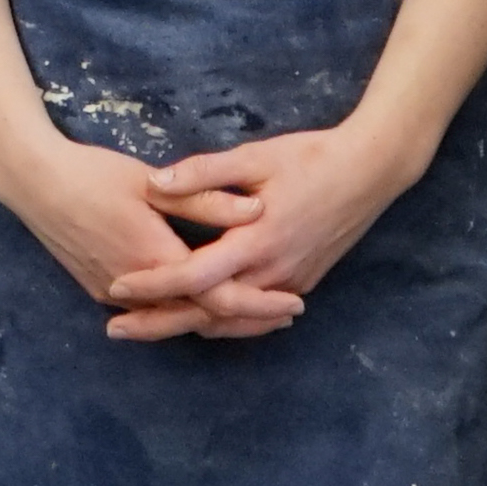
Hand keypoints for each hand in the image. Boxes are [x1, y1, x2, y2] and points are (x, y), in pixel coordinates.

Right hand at [0, 131, 297, 341]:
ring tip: (259, 314)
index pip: (219, 296)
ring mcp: (116, 295)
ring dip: (218, 320)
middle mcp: (139, 288)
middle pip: (203, 319)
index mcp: (156, 258)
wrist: (34, 184)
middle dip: (247, 319)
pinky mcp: (102, 291)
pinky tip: (207, 304)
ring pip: (178, 320)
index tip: (292, 303)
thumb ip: (205, 198)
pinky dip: (186, 313)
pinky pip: (155, 312)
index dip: (260, 303)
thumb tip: (257, 210)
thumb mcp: (152, 182)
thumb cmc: (93, 175)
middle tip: (286, 316)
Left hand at [129, 124, 432, 336]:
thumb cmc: (311, 158)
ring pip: (232, 321)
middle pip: (207, 312)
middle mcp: (273, 272)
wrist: (372, 171)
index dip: (153, 283)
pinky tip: (201, 319)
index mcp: (256, 241)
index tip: (117, 287)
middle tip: (115, 328)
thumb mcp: (254, 157)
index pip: (194, 275)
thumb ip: (204, 172)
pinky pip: (255, 315)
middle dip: (159, 323)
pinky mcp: (302, 283)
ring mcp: (290, 283)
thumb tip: (154, 183)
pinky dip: (225, 322)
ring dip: (190, 326)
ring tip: (147, 327)